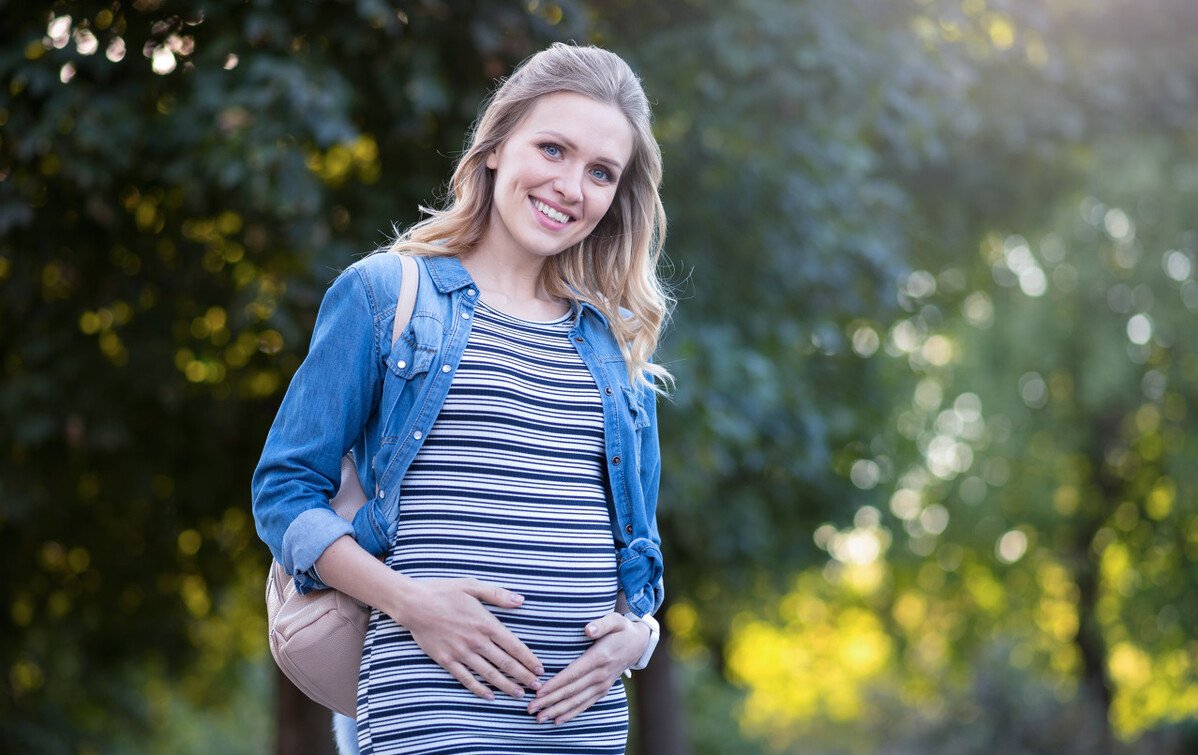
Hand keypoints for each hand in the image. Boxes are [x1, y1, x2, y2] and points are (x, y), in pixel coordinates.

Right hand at [396, 577, 544, 700]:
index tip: (540, 669)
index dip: (529, 659)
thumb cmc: (444, 591)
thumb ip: (498, 595)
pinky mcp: (446, 660)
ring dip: (506, 686)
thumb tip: (521, 601)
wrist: (413, 603)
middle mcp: (476, 641)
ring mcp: (461, 653)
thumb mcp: (473, 586)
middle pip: (505, 663)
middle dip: (524, 677)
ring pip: (489, 674)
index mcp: (485, 623)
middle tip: (537, 688)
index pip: (514, 646)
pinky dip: (479, 689)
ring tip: (519, 695)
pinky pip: (466, 678)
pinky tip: (489, 696)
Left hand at [526, 612, 649, 724]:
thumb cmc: (622, 630)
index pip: (573, 674)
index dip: (555, 684)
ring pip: (577, 701)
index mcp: (599, 657)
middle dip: (550, 701)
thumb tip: (588, 629)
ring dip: (557, 711)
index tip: (539, 692)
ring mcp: (602, 685)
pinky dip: (572, 713)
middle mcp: (600, 675)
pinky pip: (586, 704)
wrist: (639, 644)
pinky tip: (558, 720)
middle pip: (571, 691)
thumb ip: (601, 624)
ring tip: (540, 718)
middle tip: (530, 709)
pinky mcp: (603, 690)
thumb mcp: (615, 620)